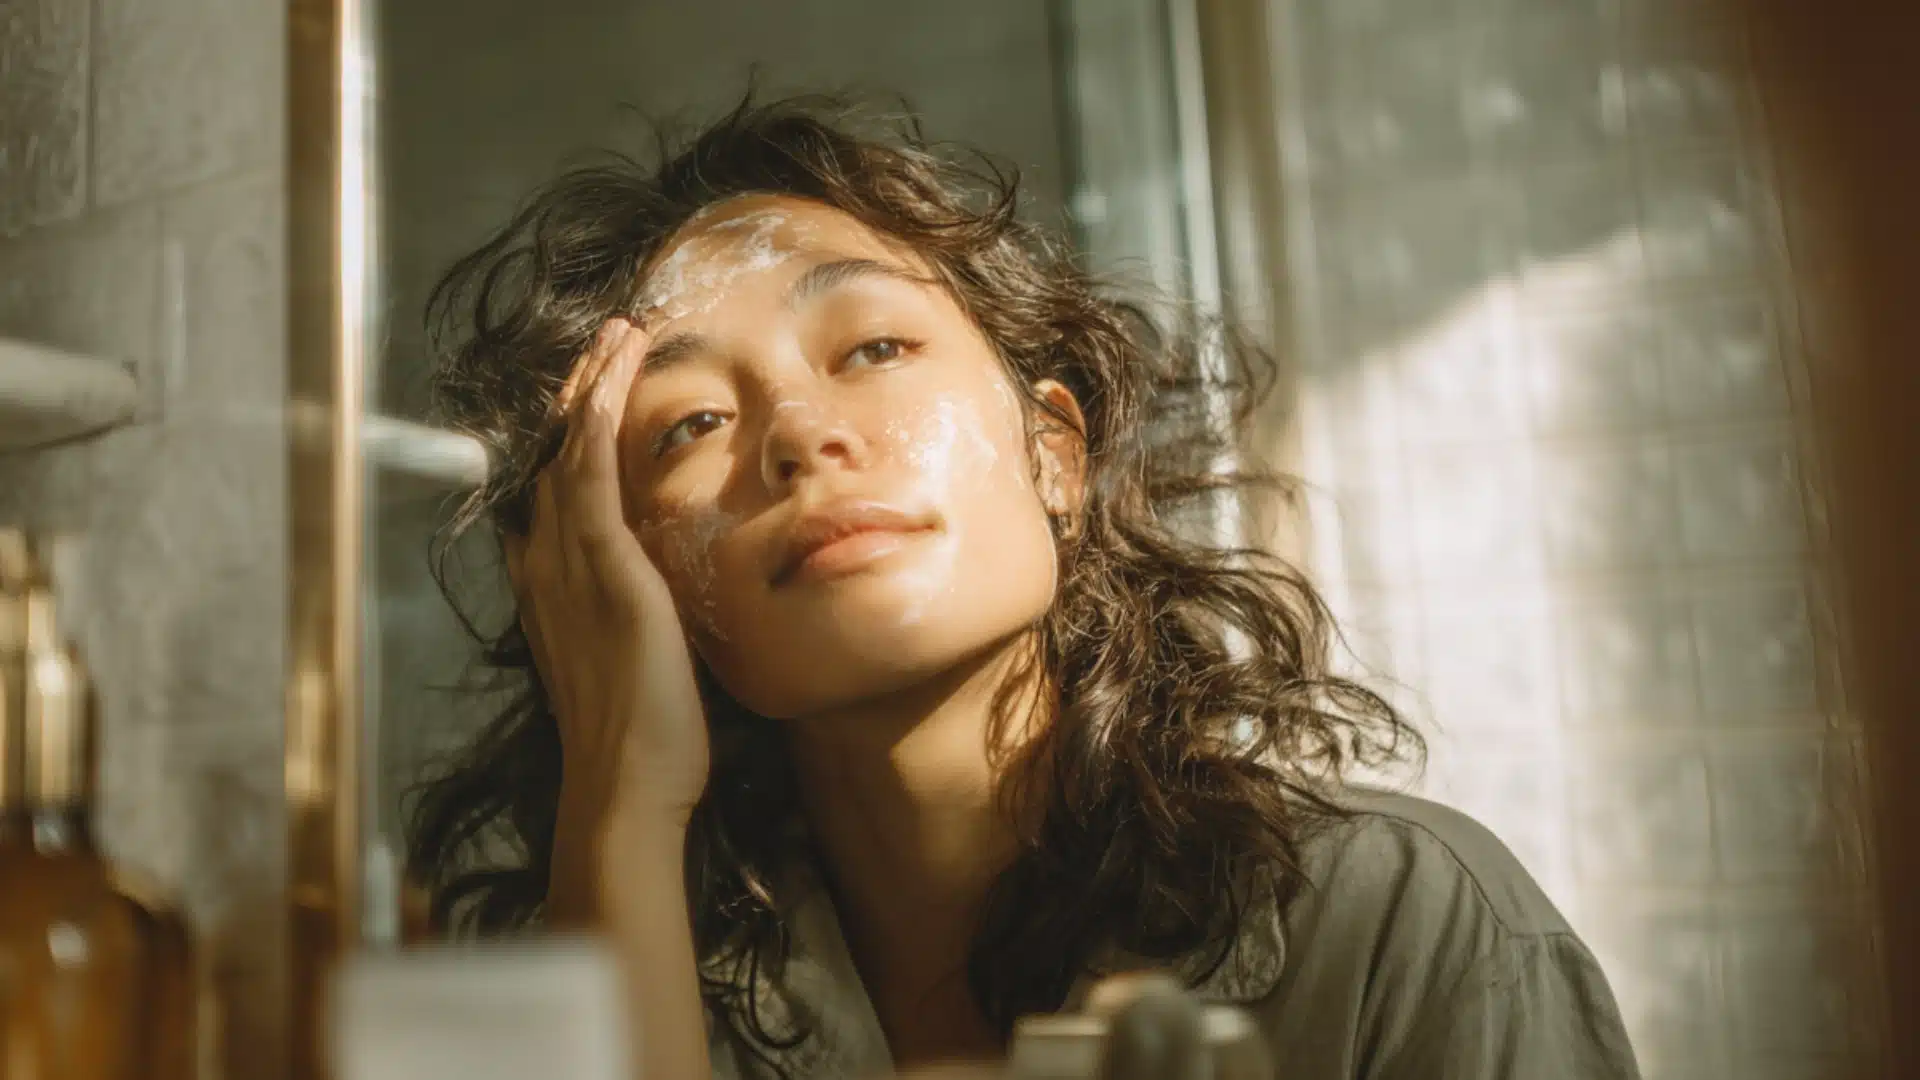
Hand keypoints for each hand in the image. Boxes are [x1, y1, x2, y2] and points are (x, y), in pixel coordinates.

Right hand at [506, 317, 710, 834]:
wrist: (628, 785)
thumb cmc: (646, 746)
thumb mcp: (638, 672)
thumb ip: (642, 630)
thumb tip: (669, 616)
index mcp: (556, 596)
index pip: (557, 500)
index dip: (571, 444)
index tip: (593, 405)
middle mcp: (548, 570)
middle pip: (554, 461)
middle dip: (576, 399)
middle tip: (602, 346)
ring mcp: (568, 563)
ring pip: (568, 448)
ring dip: (589, 386)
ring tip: (615, 335)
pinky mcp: (601, 562)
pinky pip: (591, 463)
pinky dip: (598, 408)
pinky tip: (616, 366)